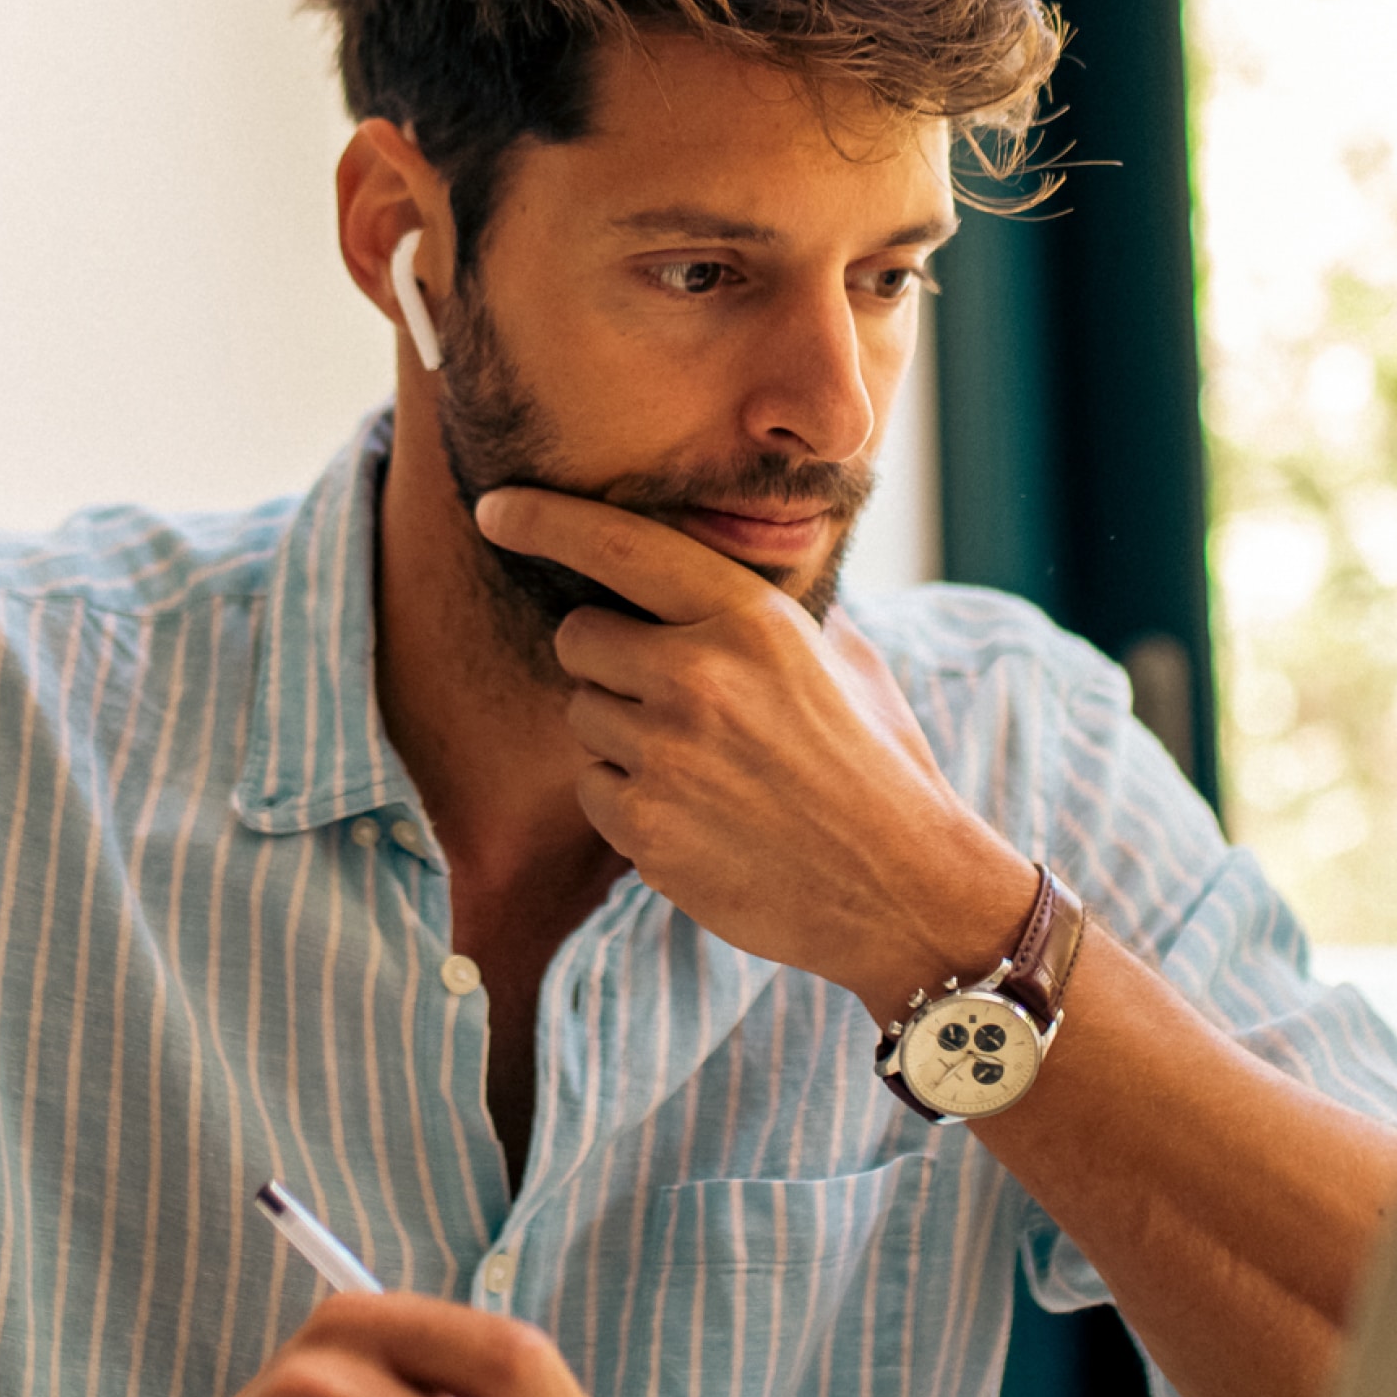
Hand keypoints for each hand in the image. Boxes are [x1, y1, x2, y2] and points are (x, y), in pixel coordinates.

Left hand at [477, 487, 1033, 1016]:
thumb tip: (724, 576)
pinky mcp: (645, 828)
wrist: (900, 889)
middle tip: (668, 697)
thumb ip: (776, 613)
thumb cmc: (877, 769)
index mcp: (750, 619)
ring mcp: (666, 756)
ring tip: (702, 767)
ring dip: (622, 736)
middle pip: (578, 638)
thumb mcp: (846, 661)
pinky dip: (629, 801)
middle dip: (607, 661)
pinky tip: (696, 816)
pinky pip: (592, 789)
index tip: (496, 507)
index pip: (619, 546)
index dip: (545, 519)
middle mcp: (699, 676)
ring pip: (583, 716)